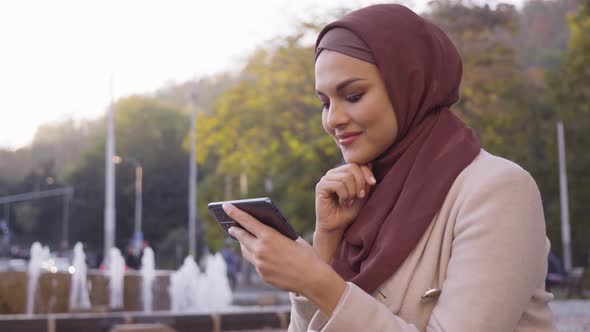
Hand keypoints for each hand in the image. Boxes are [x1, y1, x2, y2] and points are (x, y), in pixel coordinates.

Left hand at [223, 203, 345, 314]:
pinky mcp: (262, 274)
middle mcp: (260, 250)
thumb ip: (275, 234)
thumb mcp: (291, 238)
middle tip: (230, 226)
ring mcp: (260, 264)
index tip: (225, 206)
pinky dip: (255, 256)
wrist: (312, 278)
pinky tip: (258, 255)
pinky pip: (255, 263)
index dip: (234, 212)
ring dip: (244, 244)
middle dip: (235, 230)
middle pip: (242, 237)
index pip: (247, 221)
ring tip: (242, 239)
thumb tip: (262, 232)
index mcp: (269, 236)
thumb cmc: (305, 254)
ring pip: (246, 251)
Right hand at [315, 163, 375, 233]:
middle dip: (360, 182)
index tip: (373, 183)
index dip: (366, 172)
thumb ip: (365, 182)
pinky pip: (338, 185)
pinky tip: (342, 202)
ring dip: (352, 192)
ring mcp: (326, 179)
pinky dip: (344, 195)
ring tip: (349, 201)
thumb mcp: (362, 195)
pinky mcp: (321, 187)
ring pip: (346, 177)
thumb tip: (370, 164)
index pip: (356, 164)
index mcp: (342, 172)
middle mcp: (333, 173)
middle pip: (352, 167)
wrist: (336, 227)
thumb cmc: (348, 212)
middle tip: (359, 196)